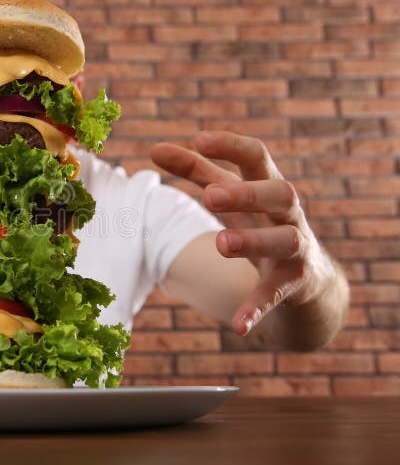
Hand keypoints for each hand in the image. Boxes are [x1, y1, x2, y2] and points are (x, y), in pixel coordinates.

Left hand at [150, 131, 336, 336]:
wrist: (311, 278)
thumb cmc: (261, 222)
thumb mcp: (231, 196)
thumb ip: (196, 171)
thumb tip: (154, 148)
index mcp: (269, 186)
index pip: (258, 156)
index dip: (232, 146)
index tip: (200, 139)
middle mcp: (289, 214)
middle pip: (280, 193)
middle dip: (247, 193)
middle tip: (210, 196)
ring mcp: (297, 249)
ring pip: (286, 240)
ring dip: (253, 241)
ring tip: (221, 243)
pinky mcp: (296, 283)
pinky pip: (278, 294)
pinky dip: (257, 307)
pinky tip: (237, 325)